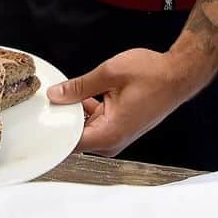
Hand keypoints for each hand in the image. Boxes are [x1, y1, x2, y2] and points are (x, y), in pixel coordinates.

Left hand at [47, 47, 195, 156]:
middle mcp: (114, 140)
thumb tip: (56, 95)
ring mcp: (118, 134)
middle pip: (77, 136)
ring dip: (75, 112)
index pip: (72, 143)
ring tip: (64, 92)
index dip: (54, 133)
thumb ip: (79, 87)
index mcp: (110, 133)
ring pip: (86, 128)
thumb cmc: (151, 75)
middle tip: (47, 100)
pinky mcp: (121, 126)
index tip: (39, 122)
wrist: (178, 74)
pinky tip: (82, 92)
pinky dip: (87, 109)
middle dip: (62, 119)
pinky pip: (96, 122)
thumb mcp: (109, 74)